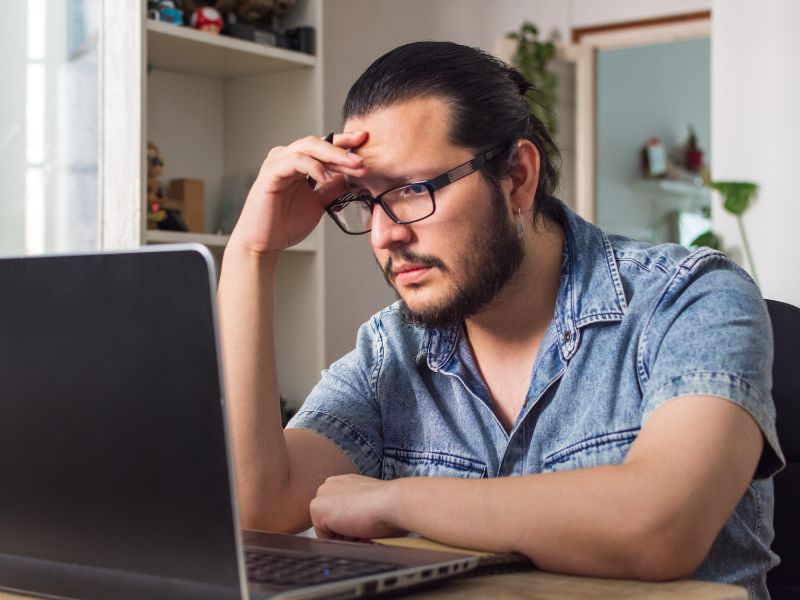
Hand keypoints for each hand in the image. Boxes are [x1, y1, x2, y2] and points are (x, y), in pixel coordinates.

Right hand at [231, 131, 367, 254]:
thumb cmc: (286, 224)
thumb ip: (333, 189)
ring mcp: (277, 163)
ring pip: (308, 147)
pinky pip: (294, 162)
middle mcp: (287, 158)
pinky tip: (328, 177)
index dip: (345, 143)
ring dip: (333, 156)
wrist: (264, 243)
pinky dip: (313, 167)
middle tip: (363, 157)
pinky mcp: (270, 174)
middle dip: (343, 149)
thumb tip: (355, 178)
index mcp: (298, 163)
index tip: (365, 141)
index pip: (324, 146)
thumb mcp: (319, 203)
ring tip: (353, 166)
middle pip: (318, 142)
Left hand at [310, 474, 405, 540]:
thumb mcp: (371, 507)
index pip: (339, 513)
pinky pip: (324, 538)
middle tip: (364, 528)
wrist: (393, 502)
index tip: (365, 526)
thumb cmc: (391, 506)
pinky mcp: (317, 508)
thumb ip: (358, 513)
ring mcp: (322, 494)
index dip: (352, 526)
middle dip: (345, 532)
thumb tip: (355, 534)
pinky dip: (339, 542)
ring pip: (327, 530)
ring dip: (342, 537)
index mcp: (345, 483)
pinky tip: (354, 529)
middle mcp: (332, 484)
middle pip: (330, 522)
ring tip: (361, 528)